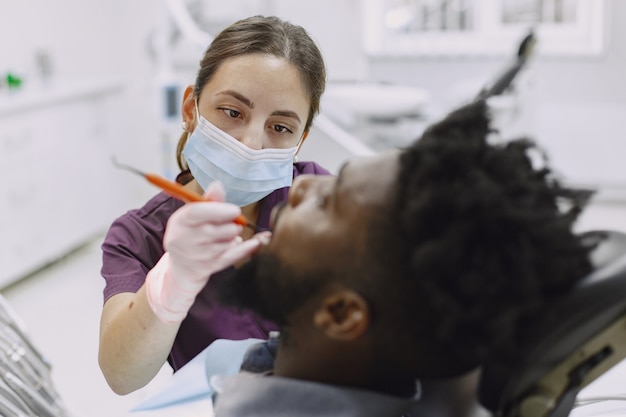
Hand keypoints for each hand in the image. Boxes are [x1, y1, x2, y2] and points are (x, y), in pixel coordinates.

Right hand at [146, 182, 263, 322]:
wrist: (181, 267)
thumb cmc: (190, 232)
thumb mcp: (193, 215)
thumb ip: (208, 201)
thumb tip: (218, 185)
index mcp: (179, 221)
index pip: (196, 212)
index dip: (218, 210)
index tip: (235, 210)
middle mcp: (184, 239)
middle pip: (214, 230)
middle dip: (231, 225)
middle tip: (235, 223)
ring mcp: (196, 256)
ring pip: (225, 244)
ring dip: (234, 236)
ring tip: (231, 234)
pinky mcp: (207, 268)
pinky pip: (231, 257)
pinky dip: (245, 249)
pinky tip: (255, 243)